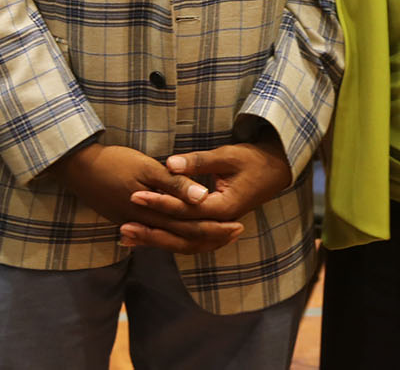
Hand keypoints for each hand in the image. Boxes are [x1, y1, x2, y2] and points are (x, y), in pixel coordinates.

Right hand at [51, 140, 244, 253]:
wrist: (79, 168)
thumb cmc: (114, 162)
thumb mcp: (147, 168)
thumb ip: (175, 185)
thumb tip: (204, 198)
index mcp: (155, 212)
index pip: (192, 227)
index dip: (217, 228)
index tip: (238, 225)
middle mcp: (148, 224)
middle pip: (186, 238)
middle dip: (213, 236)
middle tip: (237, 232)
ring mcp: (137, 224)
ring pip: (173, 239)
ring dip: (196, 237)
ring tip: (218, 233)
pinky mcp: (129, 220)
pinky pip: (159, 234)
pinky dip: (176, 236)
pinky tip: (184, 234)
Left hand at [121, 132, 293, 249]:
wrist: (276, 170)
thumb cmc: (252, 159)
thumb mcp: (226, 156)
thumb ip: (197, 162)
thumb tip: (169, 164)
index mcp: (225, 207)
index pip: (186, 210)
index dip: (160, 203)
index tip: (136, 196)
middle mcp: (221, 223)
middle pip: (182, 235)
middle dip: (151, 230)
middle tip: (123, 225)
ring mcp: (217, 227)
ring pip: (183, 243)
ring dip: (156, 240)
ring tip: (127, 237)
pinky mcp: (213, 226)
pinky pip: (188, 239)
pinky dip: (167, 239)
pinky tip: (146, 238)